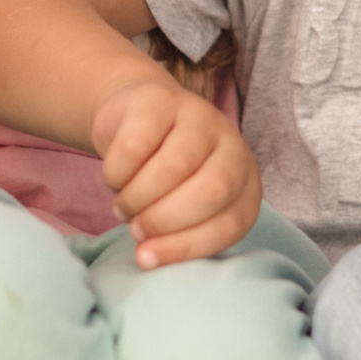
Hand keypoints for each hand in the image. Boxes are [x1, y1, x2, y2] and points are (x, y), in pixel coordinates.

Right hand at [92, 70, 262, 267]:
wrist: (137, 115)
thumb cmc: (162, 175)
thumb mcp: (182, 205)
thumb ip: (178, 233)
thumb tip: (146, 260)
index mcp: (246, 182)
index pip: (230, 223)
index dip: (186, 246)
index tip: (147, 258)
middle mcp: (232, 145)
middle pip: (210, 191)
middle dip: (165, 220)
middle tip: (136, 230)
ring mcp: (199, 117)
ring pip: (174, 167)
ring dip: (138, 198)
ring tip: (123, 207)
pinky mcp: (160, 100)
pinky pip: (136, 145)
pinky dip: (117, 174)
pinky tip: (114, 180)